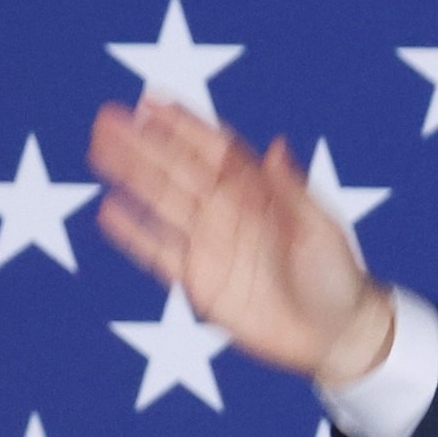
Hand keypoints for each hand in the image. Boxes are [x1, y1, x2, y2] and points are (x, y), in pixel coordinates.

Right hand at [87, 97, 392, 387]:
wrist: (336, 335)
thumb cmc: (338, 277)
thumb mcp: (320, 230)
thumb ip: (292, 191)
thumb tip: (275, 145)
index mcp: (259, 194)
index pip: (214, 151)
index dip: (185, 126)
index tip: (153, 101)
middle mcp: (228, 213)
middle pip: (178, 170)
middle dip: (144, 144)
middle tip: (109, 117)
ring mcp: (210, 245)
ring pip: (161, 203)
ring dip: (131, 176)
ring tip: (99, 148)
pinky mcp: (199, 281)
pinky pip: (159, 252)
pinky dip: (135, 234)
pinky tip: (110, 210)